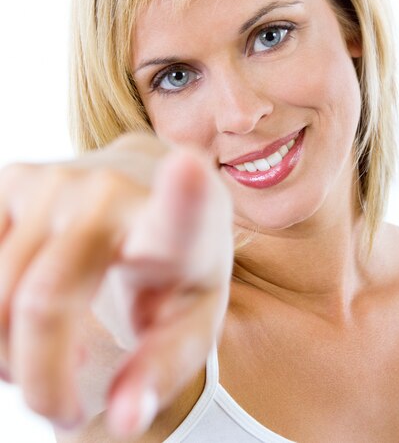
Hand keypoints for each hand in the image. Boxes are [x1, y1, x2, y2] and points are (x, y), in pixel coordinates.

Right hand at [0, 133, 233, 437]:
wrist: (144, 188)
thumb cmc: (173, 264)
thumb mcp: (190, 320)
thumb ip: (163, 369)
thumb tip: (123, 419)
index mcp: (176, 223)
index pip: (180, 207)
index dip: (181, 192)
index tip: (186, 169)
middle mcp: (112, 190)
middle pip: (43, 301)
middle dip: (41, 380)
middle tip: (63, 408)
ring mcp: (54, 178)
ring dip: (8, 352)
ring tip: (44, 361)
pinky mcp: (13, 178)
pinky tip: (20, 318)